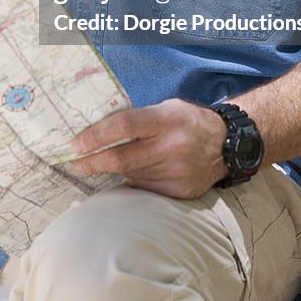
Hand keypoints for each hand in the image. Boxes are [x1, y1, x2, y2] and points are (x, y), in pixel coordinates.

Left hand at [70, 98, 226, 197]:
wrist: (225, 146)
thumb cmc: (188, 121)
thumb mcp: (166, 108)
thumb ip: (138, 119)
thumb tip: (100, 133)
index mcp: (167, 120)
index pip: (123, 126)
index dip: (96, 136)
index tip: (76, 143)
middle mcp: (171, 147)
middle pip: (121, 158)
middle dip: (92, 162)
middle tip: (75, 162)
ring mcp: (175, 172)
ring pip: (130, 175)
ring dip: (112, 171)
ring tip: (100, 164)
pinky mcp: (178, 192)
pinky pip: (144, 188)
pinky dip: (132, 181)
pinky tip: (130, 174)